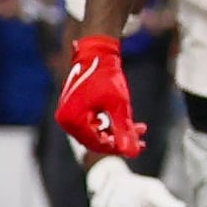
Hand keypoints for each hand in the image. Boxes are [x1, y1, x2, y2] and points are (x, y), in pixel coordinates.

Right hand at [54, 33, 146, 159]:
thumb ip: (123, 129)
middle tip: (141, 139)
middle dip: (120, 139)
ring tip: (139, 128)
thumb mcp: (118, 105)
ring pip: (96, 132)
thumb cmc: (106, 76)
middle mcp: (65, 120)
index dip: (119, 147)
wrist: (95, 53)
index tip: (139, 146)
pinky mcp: (74, 109)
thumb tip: (132, 152)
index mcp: (72, 120)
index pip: (97, 144)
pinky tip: (124, 121)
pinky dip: (109, 123)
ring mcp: (68, 115)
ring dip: (117, 131)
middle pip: (96, 140)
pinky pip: (92, 123)